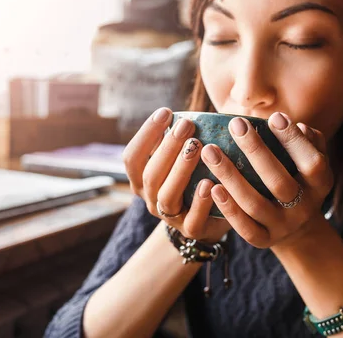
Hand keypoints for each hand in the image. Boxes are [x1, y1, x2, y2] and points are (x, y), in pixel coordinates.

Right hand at [122, 107, 230, 243]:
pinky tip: (210, 183)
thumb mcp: (180, 158)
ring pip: (167, 195)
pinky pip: (193, 219)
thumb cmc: (195, 176)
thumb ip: (179, 139)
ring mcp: (170, 217)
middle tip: (186, 125)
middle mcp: (151, 199)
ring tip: (198, 148)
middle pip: (150, 175)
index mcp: (141, 180)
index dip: (146, 134)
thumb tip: (189, 111)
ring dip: (181, 169)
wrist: (210, 218)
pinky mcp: (192, 230)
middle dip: (167, 148)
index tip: (166, 112)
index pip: (132, 157)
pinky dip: (200, 201)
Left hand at [200, 112, 333, 248]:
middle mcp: (304, 208)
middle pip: (278, 182)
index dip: (294, 141)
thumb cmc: (299, 178)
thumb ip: (308, 141)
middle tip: (236, 124)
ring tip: (210, 151)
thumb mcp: (311, 161)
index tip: (274, 117)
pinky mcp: (263, 240)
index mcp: (320, 185)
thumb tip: (294, 124)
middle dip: (256, 150)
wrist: (298, 227)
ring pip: (254, 203)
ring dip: (230, 176)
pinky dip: (228, 207)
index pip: (312, 163)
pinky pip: (243, 227)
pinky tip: (211, 186)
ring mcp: (282, 226)